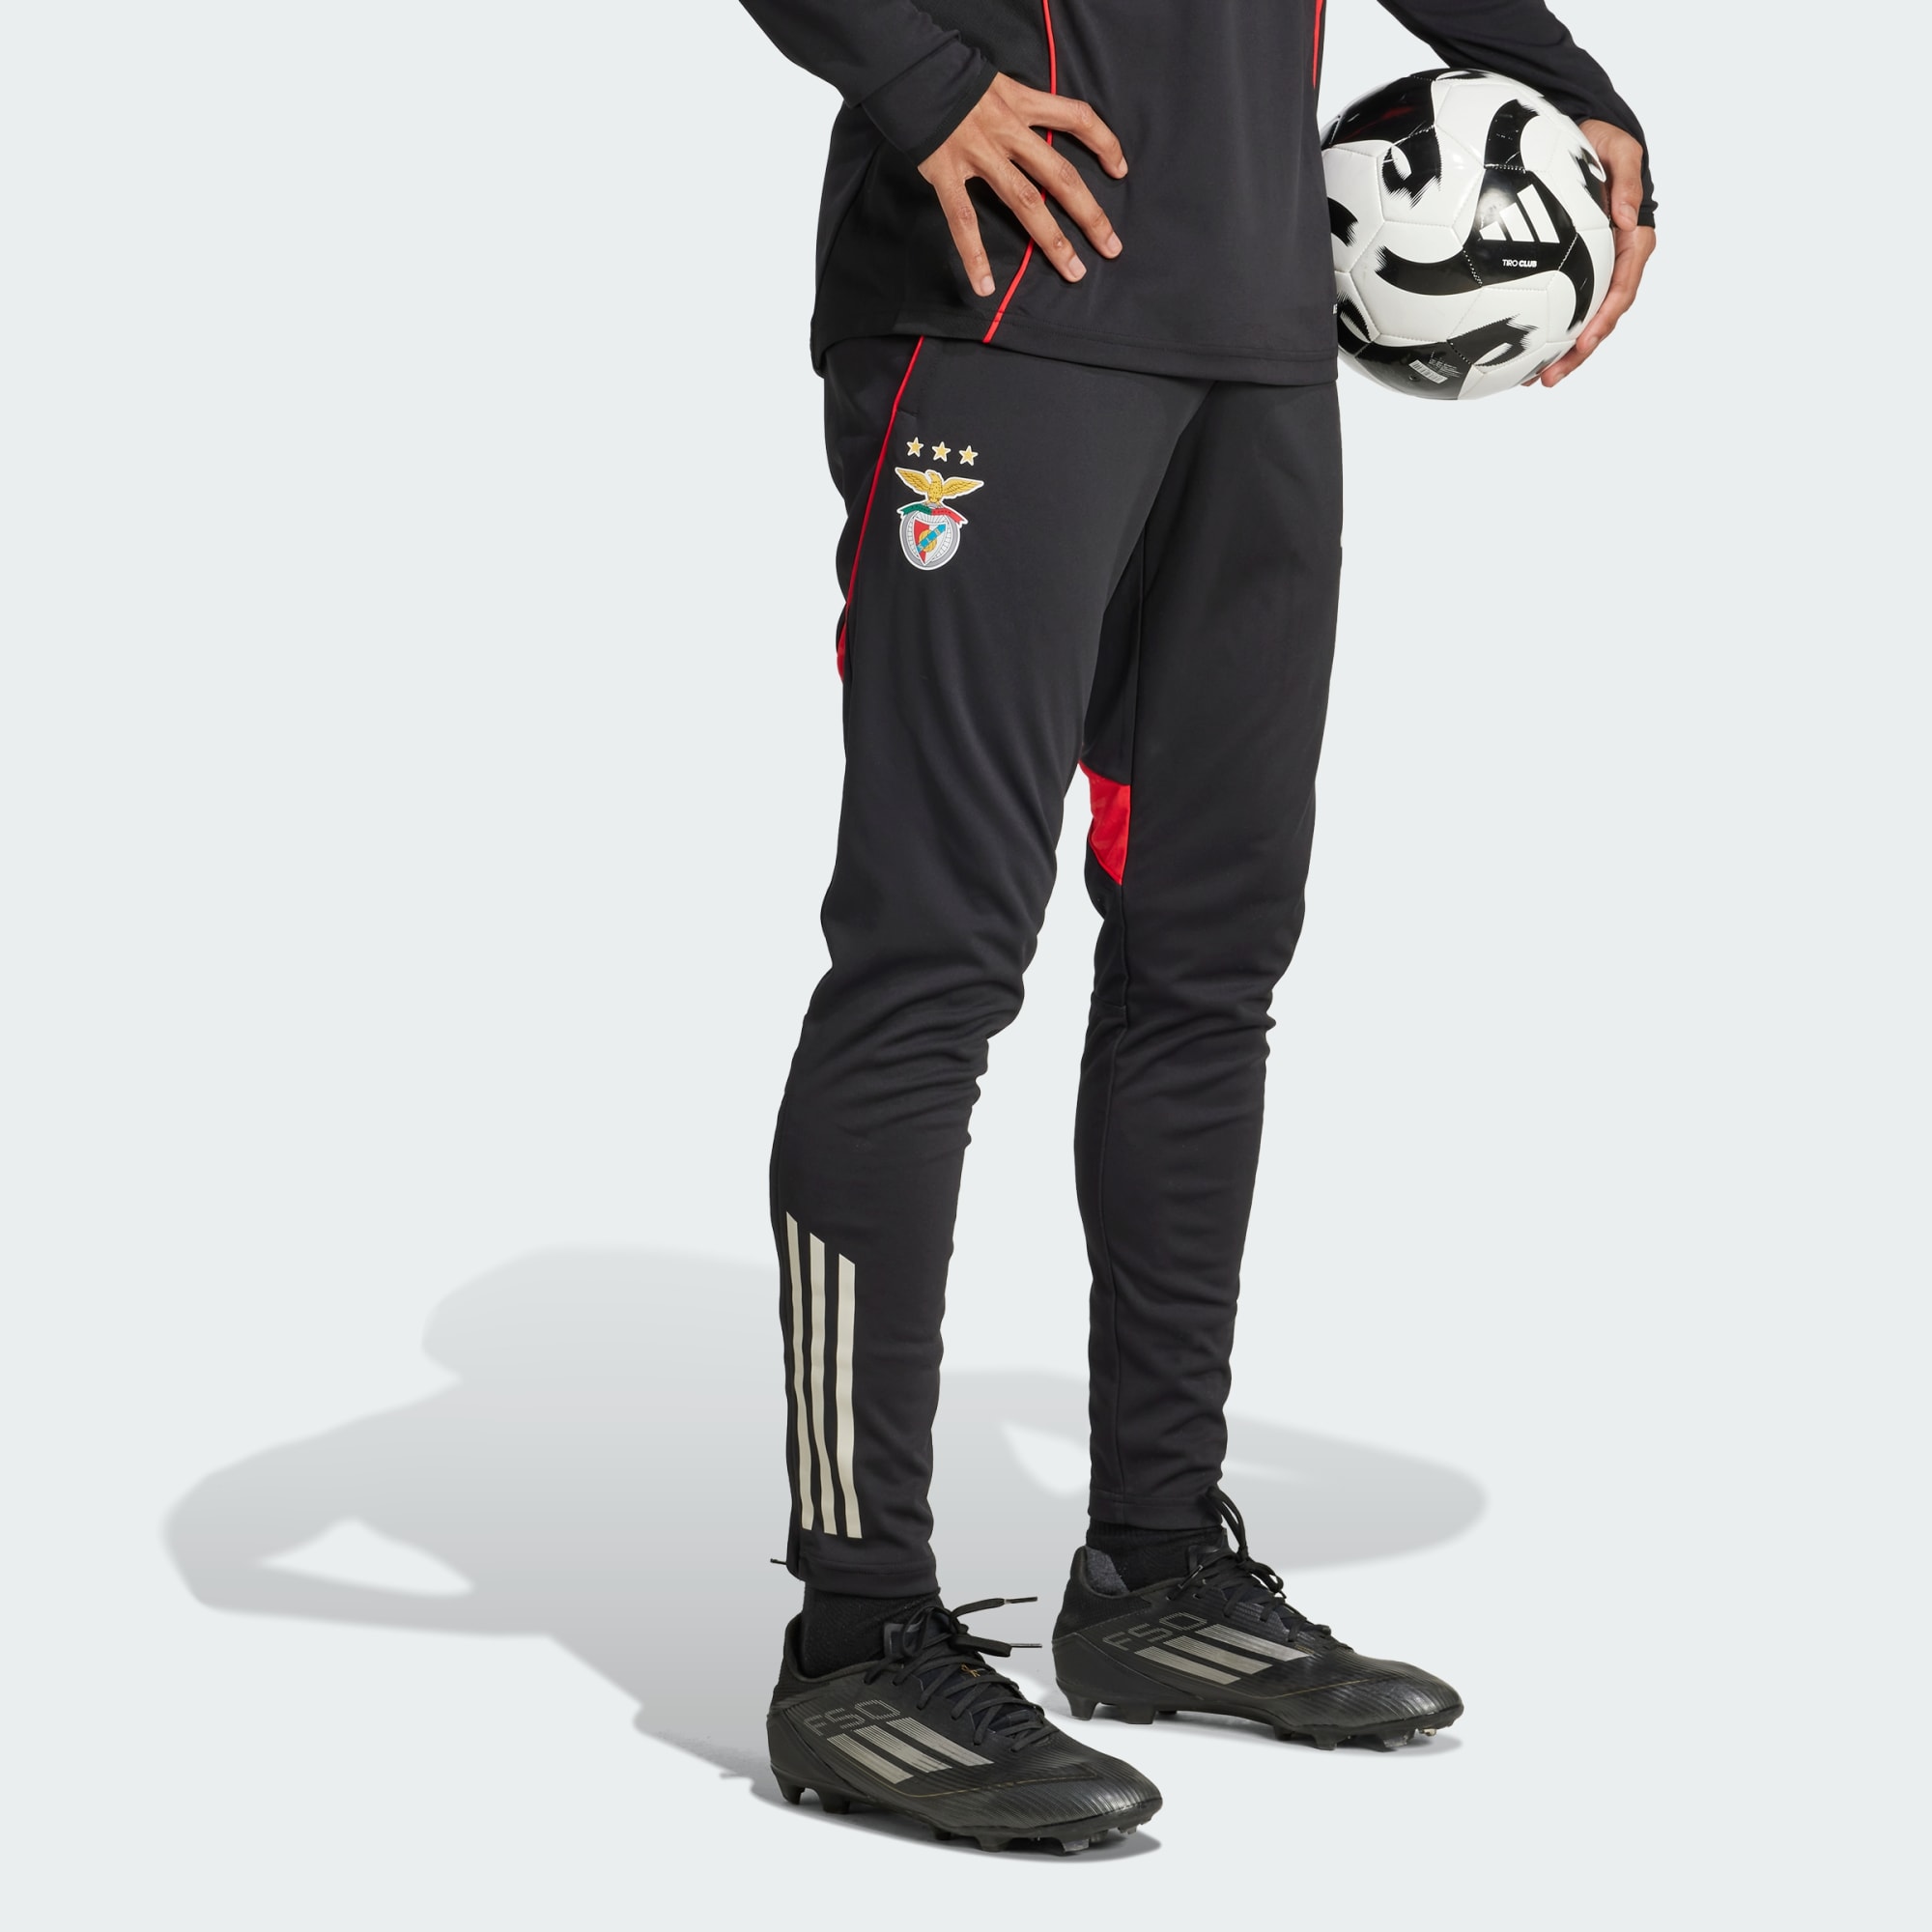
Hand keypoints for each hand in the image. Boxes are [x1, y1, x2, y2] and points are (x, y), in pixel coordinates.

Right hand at [918, 74, 1126, 296]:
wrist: (907, 68)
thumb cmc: (952, 81)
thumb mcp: (996, 83)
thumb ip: (1019, 109)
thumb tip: (1038, 136)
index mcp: (1022, 103)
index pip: (1076, 118)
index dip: (1103, 143)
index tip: (1120, 170)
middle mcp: (1007, 129)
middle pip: (1060, 174)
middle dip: (1090, 213)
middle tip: (1112, 247)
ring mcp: (978, 153)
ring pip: (1025, 201)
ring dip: (1053, 241)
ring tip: (1074, 272)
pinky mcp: (946, 172)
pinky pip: (962, 220)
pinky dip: (974, 255)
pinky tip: (985, 286)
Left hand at [1532, 119, 1654, 386]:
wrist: (1582, 137)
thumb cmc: (1603, 143)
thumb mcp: (1620, 149)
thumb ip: (1626, 180)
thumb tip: (1628, 217)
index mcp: (1632, 242)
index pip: (1622, 290)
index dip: (1604, 320)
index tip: (1584, 342)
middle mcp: (1613, 264)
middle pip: (1599, 319)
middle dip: (1577, 353)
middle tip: (1548, 378)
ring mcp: (1590, 271)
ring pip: (1578, 321)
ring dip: (1558, 353)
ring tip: (1531, 381)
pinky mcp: (1566, 271)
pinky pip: (1556, 306)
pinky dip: (1540, 330)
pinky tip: (1516, 353)